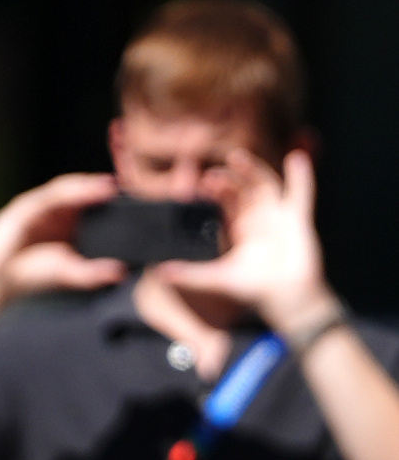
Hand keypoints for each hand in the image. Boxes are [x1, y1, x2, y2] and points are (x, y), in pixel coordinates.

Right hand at [0, 170, 124, 302]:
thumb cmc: (26, 277)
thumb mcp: (67, 273)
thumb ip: (92, 274)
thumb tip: (121, 273)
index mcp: (65, 223)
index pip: (91, 203)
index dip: (111, 198)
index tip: (138, 197)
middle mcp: (54, 210)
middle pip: (84, 190)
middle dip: (106, 184)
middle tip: (134, 181)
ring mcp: (39, 205)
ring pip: (71, 188)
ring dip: (93, 185)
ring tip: (116, 185)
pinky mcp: (26, 206)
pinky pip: (55, 195)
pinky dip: (77, 191)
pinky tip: (97, 189)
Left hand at [156, 147, 329, 336]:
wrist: (284, 300)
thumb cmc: (253, 288)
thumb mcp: (217, 278)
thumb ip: (190, 274)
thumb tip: (159, 272)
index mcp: (240, 227)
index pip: (227, 201)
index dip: (216, 190)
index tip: (201, 184)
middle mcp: (259, 217)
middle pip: (244, 189)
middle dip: (229, 179)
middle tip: (211, 175)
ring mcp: (279, 215)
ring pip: (266, 185)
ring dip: (253, 170)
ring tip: (238, 159)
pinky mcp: (298, 220)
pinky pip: (302, 194)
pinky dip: (301, 177)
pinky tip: (296, 159)